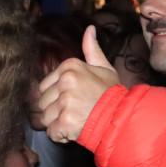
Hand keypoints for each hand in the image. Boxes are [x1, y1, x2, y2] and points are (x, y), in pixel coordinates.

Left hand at [38, 25, 119, 142]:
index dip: (56, 98)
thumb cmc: (111, 94)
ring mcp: (65, 102)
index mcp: (69, 67)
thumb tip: (90, 29)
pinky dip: (61, 136)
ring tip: (76, 120)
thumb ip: (92, 50)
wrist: (122, 116)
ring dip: (57, 124)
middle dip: (55, 112)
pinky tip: (74, 131)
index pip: (44, 87)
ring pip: (45, 118)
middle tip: (75, 113)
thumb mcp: (104, 68)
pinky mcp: (65, 121)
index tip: (74, 101)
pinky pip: (51, 132)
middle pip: (43, 103)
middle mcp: (65, 81)